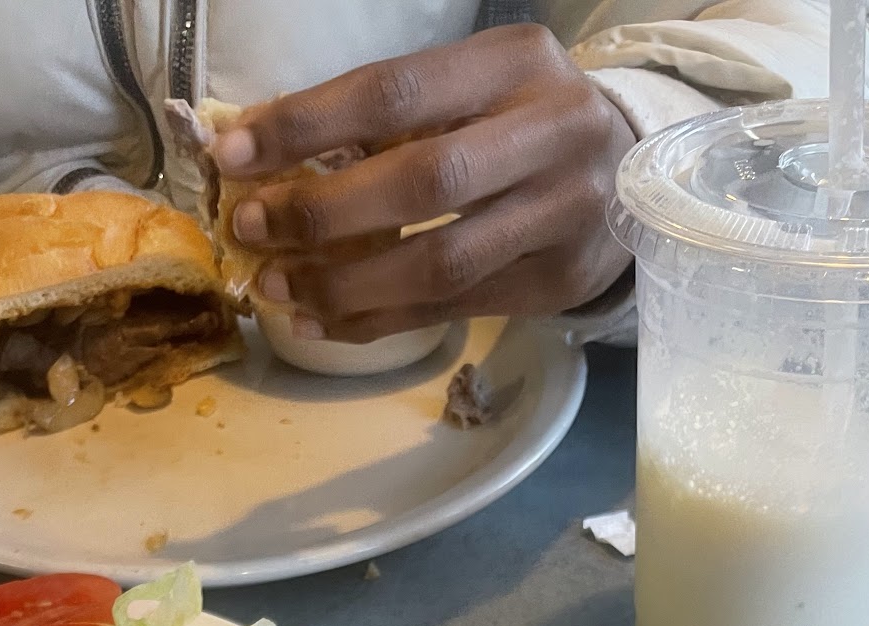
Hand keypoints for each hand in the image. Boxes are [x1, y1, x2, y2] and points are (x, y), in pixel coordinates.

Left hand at [214, 27, 634, 339]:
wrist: (634, 170)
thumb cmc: (522, 123)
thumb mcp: (473, 88)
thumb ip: (393, 117)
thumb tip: (270, 158)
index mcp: (516, 63)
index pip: (396, 92)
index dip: (307, 126)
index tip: (234, 155)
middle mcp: (551, 132)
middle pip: (423, 183)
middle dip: (322, 212)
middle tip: (253, 229)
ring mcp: (563, 213)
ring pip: (439, 263)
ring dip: (344, 284)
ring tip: (279, 288)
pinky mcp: (557, 281)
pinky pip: (450, 309)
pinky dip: (376, 320)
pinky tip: (322, 320)